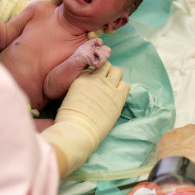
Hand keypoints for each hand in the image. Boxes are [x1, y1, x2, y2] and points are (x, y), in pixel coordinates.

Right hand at [42, 62, 129, 176]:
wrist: (77, 129)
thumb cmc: (68, 119)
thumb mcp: (68, 98)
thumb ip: (78, 90)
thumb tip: (85, 93)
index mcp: (80, 79)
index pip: (90, 69)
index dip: (92, 76)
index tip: (92, 84)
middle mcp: (95, 79)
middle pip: (105, 66)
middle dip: (105, 73)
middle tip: (104, 84)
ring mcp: (107, 87)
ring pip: (117, 71)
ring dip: (115, 78)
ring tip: (112, 89)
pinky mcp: (118, 97)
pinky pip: (126, 86)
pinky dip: (123, 89)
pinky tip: (117, 98)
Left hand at [74, 38, 110, 67]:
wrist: (78, 55)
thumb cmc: (84, 49)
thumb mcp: (91, 42)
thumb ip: (98, 40)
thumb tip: (101, 43)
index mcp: (101, 53)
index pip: (108, 49)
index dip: (102, 46)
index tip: (95, 47)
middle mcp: (102, 58)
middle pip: (108, 52)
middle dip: (101, 48)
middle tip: (93, 49)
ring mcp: (100, 62)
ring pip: (107, 55)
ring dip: (99, 50)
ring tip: (93, 51)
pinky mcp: (97, 64)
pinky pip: (102, 58)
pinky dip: (98, 53)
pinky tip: (93, 53)